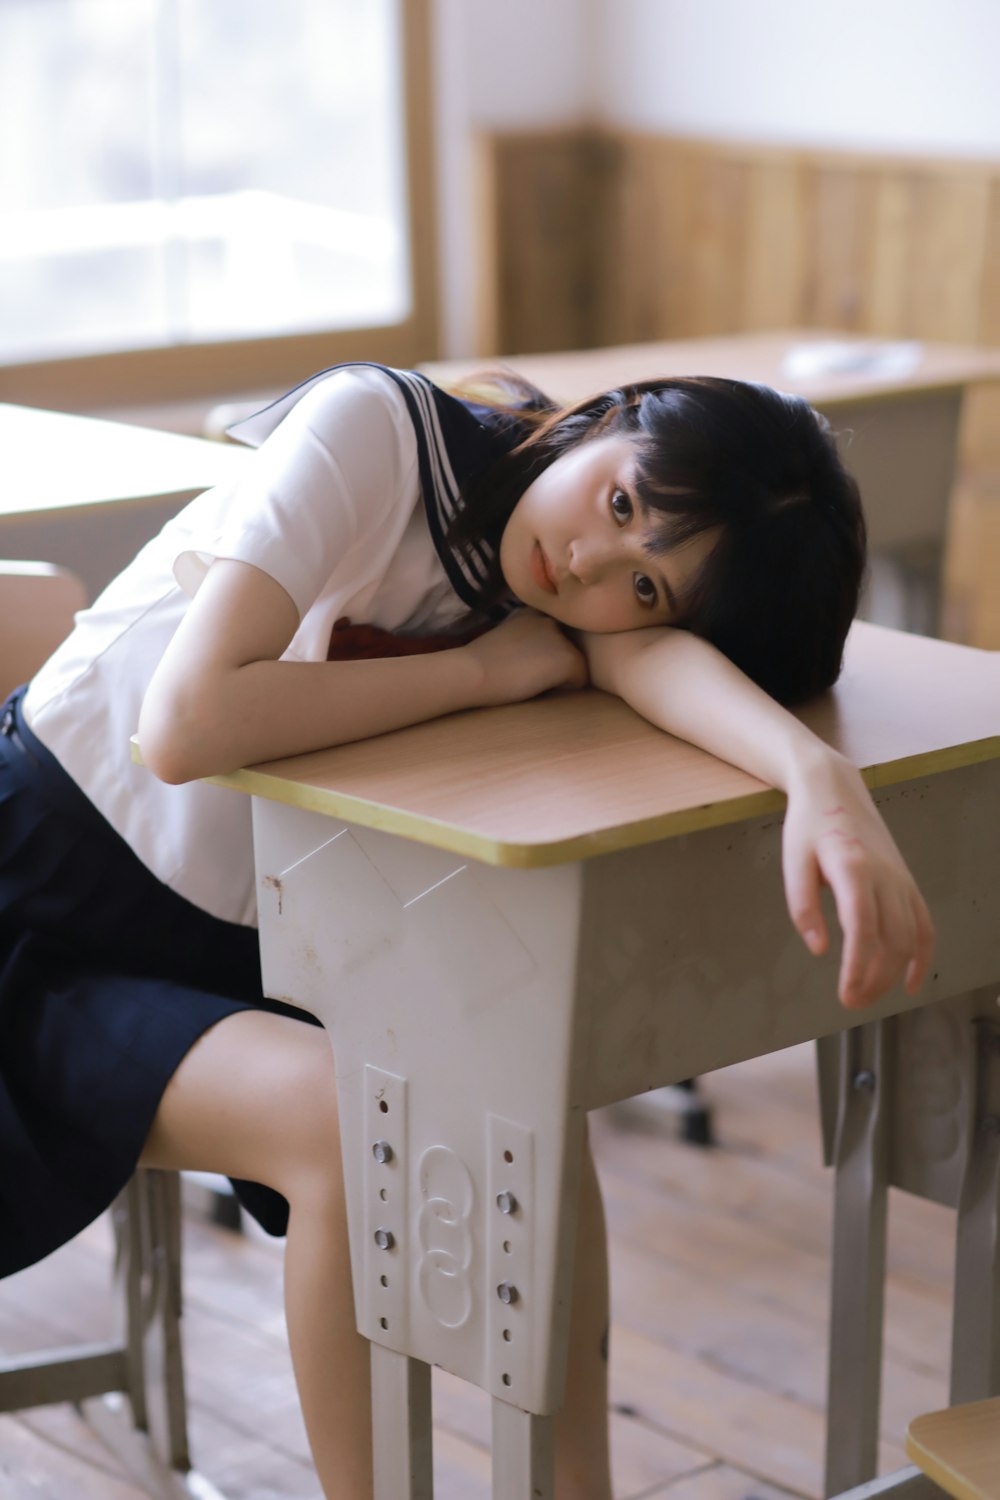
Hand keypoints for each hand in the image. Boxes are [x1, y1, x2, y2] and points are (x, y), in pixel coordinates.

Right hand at [463, 610, 587, 706]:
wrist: (474, 672)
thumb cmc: (481, 663)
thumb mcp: (504, 638)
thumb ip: (524, 637)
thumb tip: (539, 655)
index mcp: (532, 613)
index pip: (553, 633)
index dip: (545, 651)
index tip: (524, 661)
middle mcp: (550, 619)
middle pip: (567, 647)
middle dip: (556, 660)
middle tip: (528, 672)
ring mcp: (561, 638)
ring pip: (576, 663)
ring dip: (561, 674)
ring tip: (533, 679)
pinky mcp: (568, 658)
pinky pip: (580, 679)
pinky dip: (566, 687)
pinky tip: (540, 686)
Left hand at [782, 750, 933, 1008]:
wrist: (835, 788)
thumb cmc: (808, 826)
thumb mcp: (793, 861)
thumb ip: (803, 906)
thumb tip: (819, 949)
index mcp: (853, 868)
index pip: (863, 928)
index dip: (858, 966)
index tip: (846, 994)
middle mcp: (885, 875)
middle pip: (893, 939)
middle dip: (876, 978)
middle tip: (851, 1002)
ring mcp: (901, 878)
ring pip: (911, 936)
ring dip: (894, 973)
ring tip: (868, 996)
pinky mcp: (906, 881)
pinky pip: (924, 923)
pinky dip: (923, 955)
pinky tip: (911, 983)